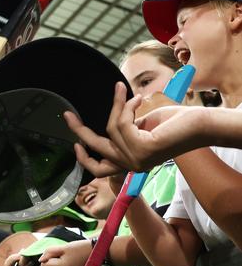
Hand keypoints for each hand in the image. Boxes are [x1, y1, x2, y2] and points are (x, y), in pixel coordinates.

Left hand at [39, 240, 91, 265]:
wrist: (97, 254)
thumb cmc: (80, 248)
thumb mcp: (63, 247)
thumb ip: (49, 253)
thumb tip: (40, 260)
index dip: (49, 258)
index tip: (58, 254)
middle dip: (54, 264)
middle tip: (66, 256)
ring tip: (70, 260)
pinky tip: (73, 265)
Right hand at [65, 83, 194, 174]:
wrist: (199, 124)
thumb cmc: (174, 123)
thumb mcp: (141, 126)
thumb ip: (124, 130)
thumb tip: (109, 121)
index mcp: (130, 163)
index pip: (100, 169)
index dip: (84, 157)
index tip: (75, 142)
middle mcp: (131, 166)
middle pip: (95, 149)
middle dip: (79, 130)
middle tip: (66, 115)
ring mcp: (136, 161)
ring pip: (111, 129)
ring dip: (120, 106)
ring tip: (133, 96)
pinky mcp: (142, 150)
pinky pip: (121, 124)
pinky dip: (127, 107)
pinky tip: (139, 100)